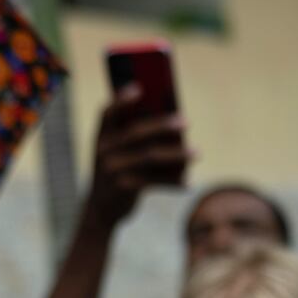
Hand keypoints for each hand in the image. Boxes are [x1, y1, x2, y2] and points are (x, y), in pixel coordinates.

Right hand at [84, 85, 192, 228]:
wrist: (101, 209)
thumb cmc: (117, 172)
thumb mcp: (117, 152)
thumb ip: (135, 135)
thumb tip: (173, 118)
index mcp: (101, 136)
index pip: (108, 112)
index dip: (121, 99)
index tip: (139, 87)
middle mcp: (103, 151)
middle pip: (135, 132)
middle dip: (162, 125)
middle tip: (186, 122)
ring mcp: (111, 170)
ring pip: (150, 156)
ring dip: (177, 154)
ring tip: (197, 153)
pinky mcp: (123, 188)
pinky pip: (154, 180)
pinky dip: (173, 181)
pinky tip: (188, 182)